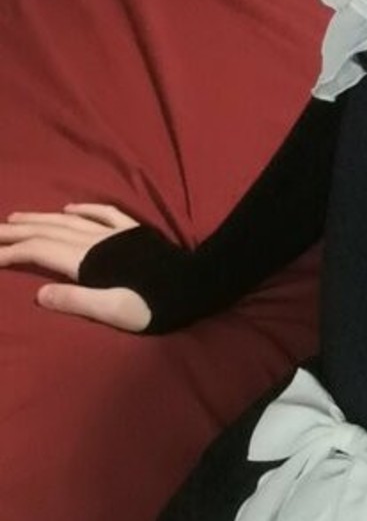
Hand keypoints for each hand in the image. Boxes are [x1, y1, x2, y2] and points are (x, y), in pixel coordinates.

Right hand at [0, 204, 151, 330]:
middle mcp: (97, 242)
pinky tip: (68, 209)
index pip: (41, 252)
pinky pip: (102, 214)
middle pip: (49, 232)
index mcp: (89, 263)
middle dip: (17, 231)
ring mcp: (115, 234)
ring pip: (69, 221)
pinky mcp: (133, 232)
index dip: (12, 252)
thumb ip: (77, 301)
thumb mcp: (115, 311)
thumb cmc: (156, 306)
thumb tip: (40, 293)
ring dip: (41, 218)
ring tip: (16, 218)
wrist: (195, 285)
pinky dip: (82, 210)